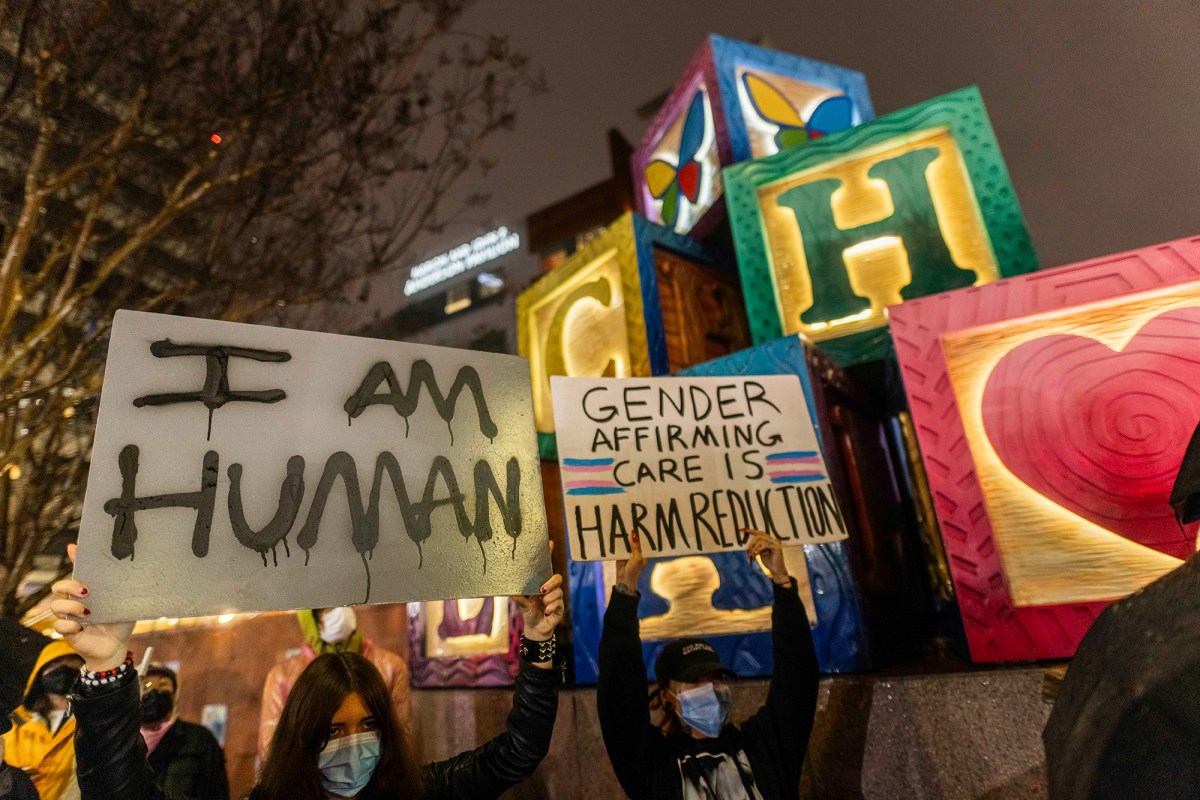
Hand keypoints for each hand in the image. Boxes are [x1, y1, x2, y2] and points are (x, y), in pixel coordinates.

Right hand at [49, 544, 134, 671]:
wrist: (116, 646)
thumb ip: (123, 587)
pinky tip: (82, 627)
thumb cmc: (119, 622)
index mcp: (86, 592)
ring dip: (70, 607)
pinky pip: (58, 625)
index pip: (75, 572)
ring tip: (87, 612)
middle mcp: (74, 602)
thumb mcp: (123, 601)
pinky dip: (69, 625)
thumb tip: (133, 565)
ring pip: (55, 605)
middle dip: (69, 586)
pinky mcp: (67, 631)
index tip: (73, 549)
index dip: (72, 559)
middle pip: (58, 587)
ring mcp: (69, 616)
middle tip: (86, 592)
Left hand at [513, 573, 563, 642]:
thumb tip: (511, 593)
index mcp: (542, 588)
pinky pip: (559, 603)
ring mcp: (557, 599)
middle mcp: (551, 591)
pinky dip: (551, 607)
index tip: (540, 583)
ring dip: (550, 597)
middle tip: (543, 590)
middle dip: (551, 584)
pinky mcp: (560, 608)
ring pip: (559, 592)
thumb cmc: (530, 615)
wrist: (535, 629)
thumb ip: (520, 599)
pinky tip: (546, 612)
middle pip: (557, 579)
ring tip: (543, 603)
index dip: (547, 577)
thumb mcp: (524, 606)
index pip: (549, 576)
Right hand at [615, 530, 646, 592]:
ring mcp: (629, 553)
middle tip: (630, 524)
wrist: (624, 578)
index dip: (641, 535)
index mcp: (643, 553)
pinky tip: (617, 535)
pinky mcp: (621, 554)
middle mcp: (637, 552)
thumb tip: (634, 534)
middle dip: (632, 535)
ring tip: (623, 527)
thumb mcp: (637, 558)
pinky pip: (620, 547)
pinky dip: (618, 542)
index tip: (639, 526)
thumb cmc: (634, 570)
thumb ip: (635, 547)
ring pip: (627, 543)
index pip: (643, 542)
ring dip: (625, 538)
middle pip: (635, 541)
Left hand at [744, 529, 788, 582]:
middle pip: (759, 536)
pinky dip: (759, 549)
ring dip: (754, 547)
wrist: (776, 571)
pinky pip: (765, 545)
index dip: (753, 531)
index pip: (761, 533)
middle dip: (752, 542)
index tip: (746, 531)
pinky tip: (757, 554)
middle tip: (749, 550)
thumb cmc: (769, 563)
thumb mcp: (761, 554)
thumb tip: (750, 545)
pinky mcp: (777, 548)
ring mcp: (776, 543)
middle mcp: (773, 541)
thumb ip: (757, 548)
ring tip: (753, 555)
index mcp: (770, 541)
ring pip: (761, 540)